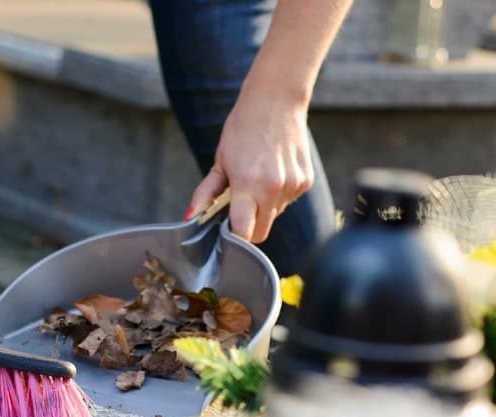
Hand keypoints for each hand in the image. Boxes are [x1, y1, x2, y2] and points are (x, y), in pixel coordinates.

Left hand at [188, 85, 314, 244]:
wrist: (276, 100)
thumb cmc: (243, 129)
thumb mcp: (220, 162)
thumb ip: (205, 194)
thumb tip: (189, 217)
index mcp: (248, 184)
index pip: (244, 233)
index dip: (236, 238)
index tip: (229, 232)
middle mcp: (274, 188)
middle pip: (261, 232)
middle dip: (250, 225)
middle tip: (241, 203)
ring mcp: (293, 185)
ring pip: (275, 216)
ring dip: (265, 207)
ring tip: (259, 178)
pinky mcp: (306, 180)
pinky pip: (288, 202)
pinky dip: (280, 194)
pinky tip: (275, 171)